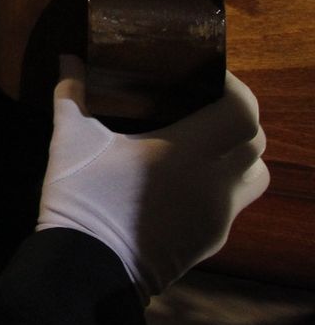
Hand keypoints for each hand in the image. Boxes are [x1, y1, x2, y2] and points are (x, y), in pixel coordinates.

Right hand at [37, 56, 268, 298]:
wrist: (90, 267)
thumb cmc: (82, 197)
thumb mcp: (71, 139)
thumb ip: (72, 93)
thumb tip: (68, 57)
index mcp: (185, 151)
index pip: (242, 111)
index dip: (234, 89)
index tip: (207, 77)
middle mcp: (215, 182)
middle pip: (256, 140)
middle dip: (238, 118)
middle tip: (205, 105)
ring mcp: (219, 214)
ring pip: (256, 175)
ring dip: (241, 155)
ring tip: (208, 144)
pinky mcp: (214, 238)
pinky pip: (235, 203)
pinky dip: (224, 184)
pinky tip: (188, 180)